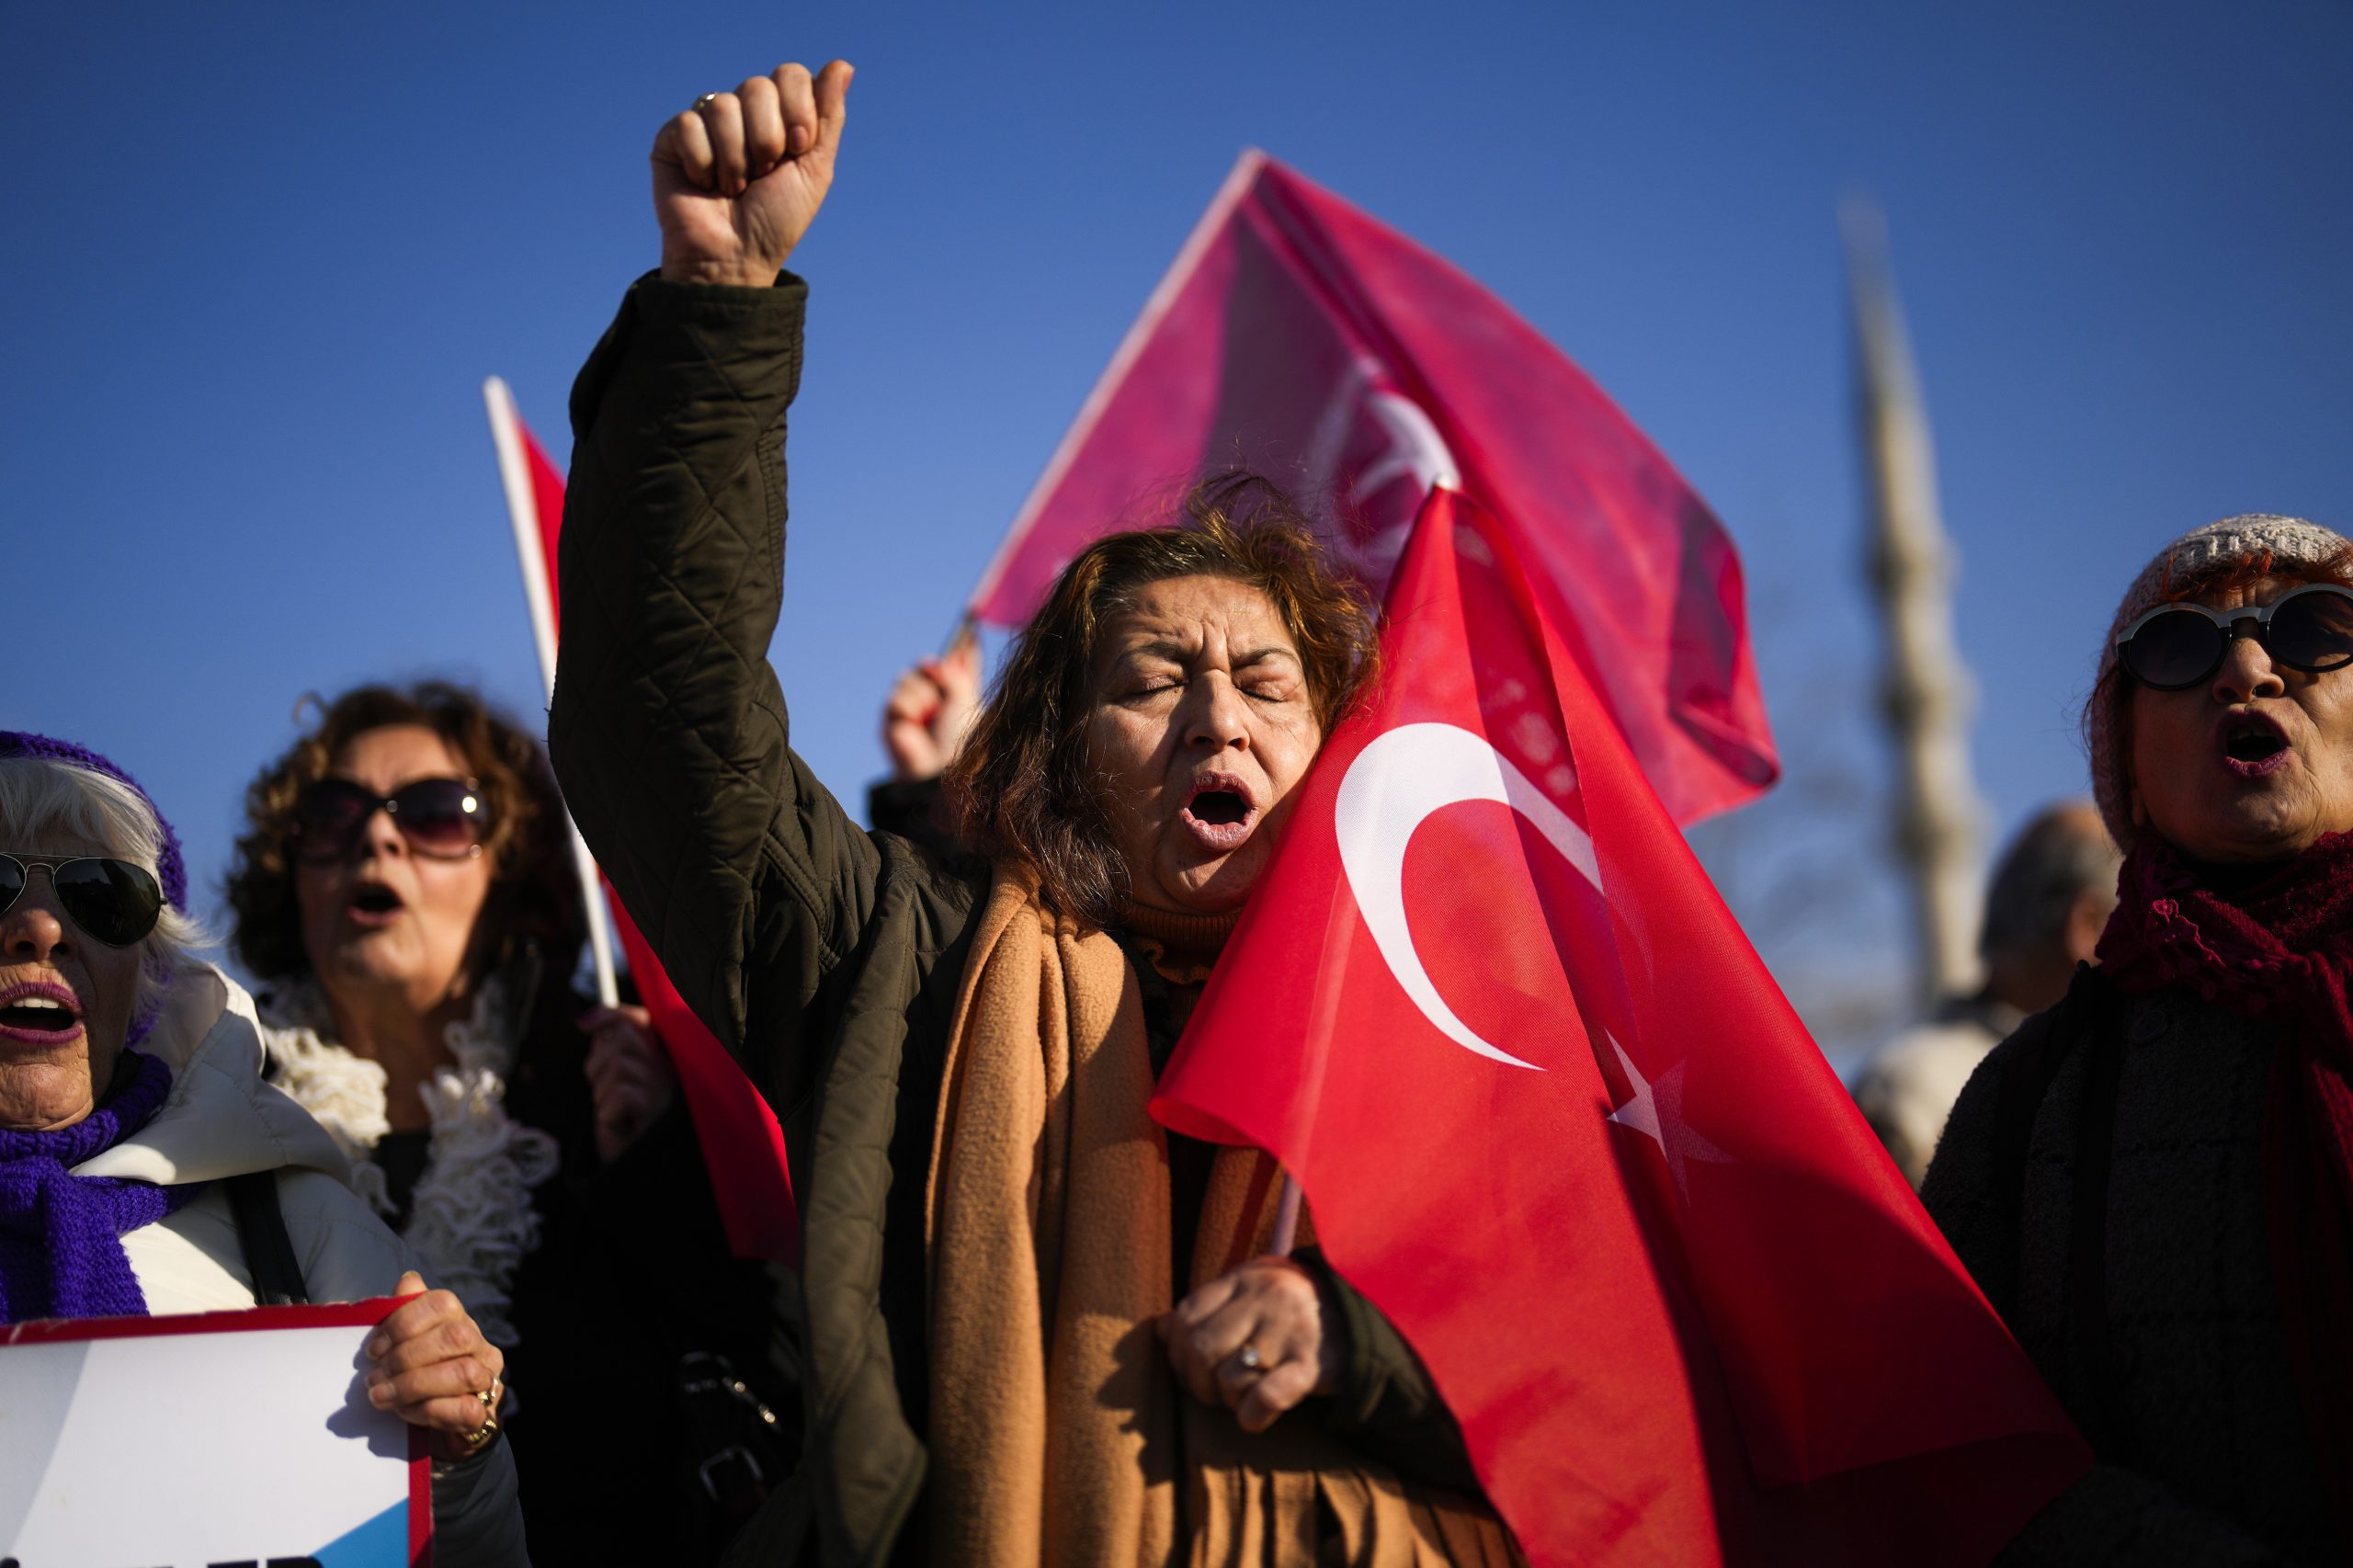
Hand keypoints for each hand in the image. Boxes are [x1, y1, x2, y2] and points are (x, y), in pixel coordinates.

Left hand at [366, 1272, 504, 1461]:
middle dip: (406, 1356)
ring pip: (463, 1372)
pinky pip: (463, 1409)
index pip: (443, 1303)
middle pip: (456, 1336)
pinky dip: (427, 1410)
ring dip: (412, 1386)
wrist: (437, 1432)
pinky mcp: (484, 1416)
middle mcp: (482, 1348)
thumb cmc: (415, 1382)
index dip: (404, 1321)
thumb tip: (408, 1281)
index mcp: (462, 1323)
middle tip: (373, 1377)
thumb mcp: (404, 1347)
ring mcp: (488, 1381)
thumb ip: (404, 1315)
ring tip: (380, 1396)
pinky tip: (404, 1413)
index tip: (373, 1349)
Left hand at [582, 1003, 676, 1162]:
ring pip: (617, 1064)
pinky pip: (619, 1094)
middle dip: (597, 1063)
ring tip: (613, 1115)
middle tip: (600, 1091)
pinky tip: (621, 1128)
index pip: (639, 1020)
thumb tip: (591, 1022)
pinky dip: (609, 1115)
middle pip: (622, 1036)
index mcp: (658, 1058)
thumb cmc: (624, 1127)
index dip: (611, 1015)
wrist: (634, 1173)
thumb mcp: (612, 1084)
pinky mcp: (659, 1107)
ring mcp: (666, 1086)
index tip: (583, 1025)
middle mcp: (668, 1067)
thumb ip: (608, 1052)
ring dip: (602, 1095)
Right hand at [653, 60, 853, 286]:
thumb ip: (829, 116)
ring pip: (723, 106)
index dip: (797, 109)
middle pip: (757, 86)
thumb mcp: (815, 169)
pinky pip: (689, 125)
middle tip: (763, 174)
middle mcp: (742, 114)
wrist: (735, 257)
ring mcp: (706, 123)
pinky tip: (703, 184)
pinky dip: (703, 163)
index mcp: (778, 116)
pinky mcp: (672, 138)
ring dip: (736, 159)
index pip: (790, 75)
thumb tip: (843, 64)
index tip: (797, 149)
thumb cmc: (776, 220)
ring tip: (732, 188)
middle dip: (768, 138)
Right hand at [882, 628, 981, 780]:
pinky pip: (896, 696)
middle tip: (936, 672)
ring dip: (920, 694)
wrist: (937, 768)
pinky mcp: (894, 720)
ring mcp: (914, 710)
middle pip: (926, 666)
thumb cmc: (960, 738)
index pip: (959, 667)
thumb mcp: (965, 698)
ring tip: (929, 715)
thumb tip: (956, 653)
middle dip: (931, 669)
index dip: (961, 650)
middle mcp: (937, 702)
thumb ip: (959, 673)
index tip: (970, 628)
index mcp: (961, 697)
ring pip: (907, 677)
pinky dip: (908, 708)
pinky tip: (914, 725)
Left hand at [1157, 1256, 1341, 1433]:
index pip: (1186, 1314)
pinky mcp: (1313, 1364)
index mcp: (1246, 1277)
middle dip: (1195, 1380)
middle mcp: (1266, 1297)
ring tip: (1240, 1398)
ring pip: (1230, 1374)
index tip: (1187, 1369)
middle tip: (1210, 1394)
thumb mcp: (1252, 1293)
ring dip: (1227, 1398)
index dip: (1175, 1350)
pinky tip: (1253, 1418)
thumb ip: (1208, 1307)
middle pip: (1200, 1346)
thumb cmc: (1294, 1310)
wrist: (1366, 1315)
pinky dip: (1251, 1414)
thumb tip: (1158, 1330)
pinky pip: (1268, 1395)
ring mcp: (1291, 1329)